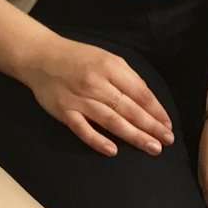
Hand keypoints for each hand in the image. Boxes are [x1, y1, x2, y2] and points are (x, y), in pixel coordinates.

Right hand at [19, 36, 173, 156]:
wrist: (39, 56)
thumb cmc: (76, 57)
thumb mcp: (105, 56)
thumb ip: (126, 76)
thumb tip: (148, 99)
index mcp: (109, 66)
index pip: (140, 93)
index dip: (156, 111)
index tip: (168, 125)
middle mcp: (96, 82)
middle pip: (129, 109)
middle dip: (151, 127)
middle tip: (167, 142)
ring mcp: (79, 98)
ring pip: (112, 121)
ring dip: (134, 136)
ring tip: (152, 148)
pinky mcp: (64, 111)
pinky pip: (83, 129)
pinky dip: (98, 140)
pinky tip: (113, 151)